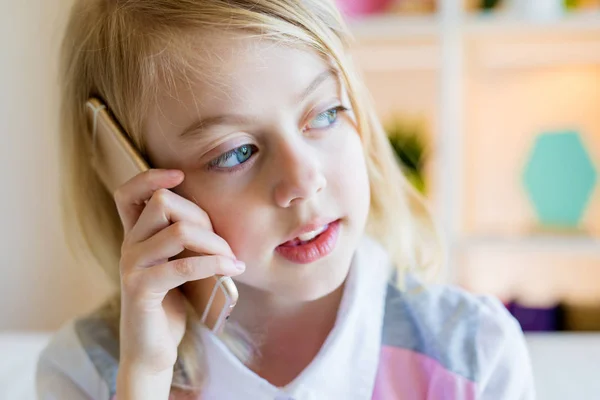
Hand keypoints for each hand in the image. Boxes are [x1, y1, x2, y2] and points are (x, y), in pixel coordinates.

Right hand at [113, 169, 244, 397]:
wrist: (153, 349)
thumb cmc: (173, 303)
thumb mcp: (179, 262)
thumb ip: (186, 238)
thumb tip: (219, 216)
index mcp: (136, 235)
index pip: (128, 192)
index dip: (151, 177)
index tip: (180, 175)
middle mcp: (129, 245)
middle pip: (163, 202)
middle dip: (203, 217)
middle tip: (225, 244)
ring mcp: (131, 266)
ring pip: (178, 231)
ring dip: (215, 243)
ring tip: (232, 260)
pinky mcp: (140, 289)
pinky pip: (183, 266)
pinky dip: (215, 265)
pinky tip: (233, 270)